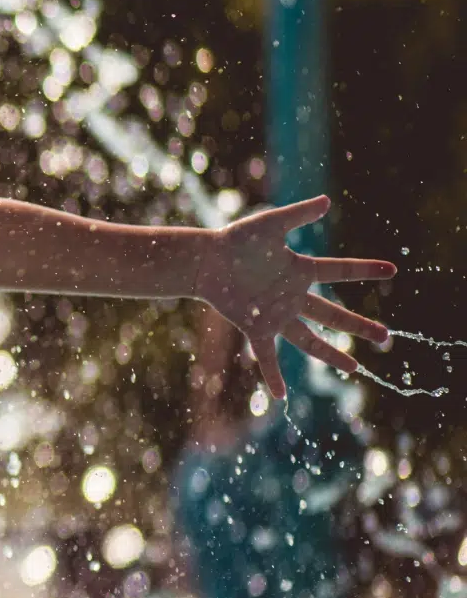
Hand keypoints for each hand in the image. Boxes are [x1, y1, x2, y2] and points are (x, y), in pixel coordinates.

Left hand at [195, 196, 394, 398]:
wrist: (204, 259)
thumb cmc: (234, 240)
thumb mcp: (269, 224)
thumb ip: (297, 214)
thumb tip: (328, 201)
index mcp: (300, 270)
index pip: (340, 270)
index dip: (365, 269)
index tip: (392, 270)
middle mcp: (292, 296)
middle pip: (333, 315)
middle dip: (360, 326)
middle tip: (386, 337)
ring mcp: (276, 314)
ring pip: (309, 340)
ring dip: (331, 355)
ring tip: (354, 369)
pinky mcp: (255, 326)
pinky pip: (267, 356)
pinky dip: (273, 376)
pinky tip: (281, 396)